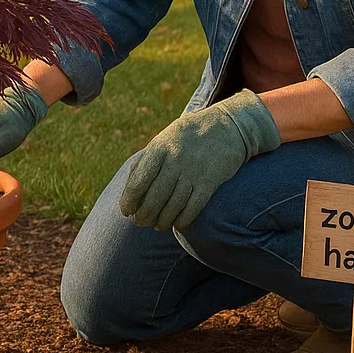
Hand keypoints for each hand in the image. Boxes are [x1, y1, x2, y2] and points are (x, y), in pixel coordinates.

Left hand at [119, 89, 280, 231]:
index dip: (129, 200)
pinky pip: (193, 208)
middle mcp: (175, 160)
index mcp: (159, 148)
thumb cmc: (188, 136)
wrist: (228, 126)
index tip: (125, 211)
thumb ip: (147, 161)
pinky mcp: (210, 181)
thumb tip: (129, 188)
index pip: (139, 180)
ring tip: (156, 226)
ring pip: (173, 205)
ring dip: (162, 220)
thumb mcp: (164, 140)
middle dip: (144, 214)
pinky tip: (178, 225)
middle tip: (140, 222)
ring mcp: (193, 171)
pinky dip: (183, 220)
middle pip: (155, 196)